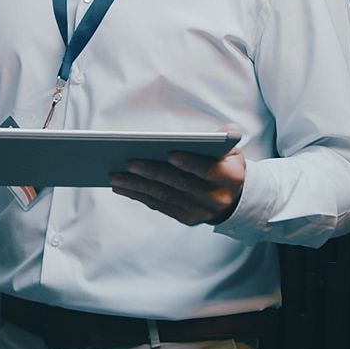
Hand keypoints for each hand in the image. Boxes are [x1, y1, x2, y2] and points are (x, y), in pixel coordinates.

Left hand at [110, 143, 245, 225]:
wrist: (234, 199)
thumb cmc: (226, 165)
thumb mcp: (233, 150)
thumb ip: (227, 138)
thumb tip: (225, 130)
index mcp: (229, 178)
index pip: (207, 171)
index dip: (190, 163)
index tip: (170, 153)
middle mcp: (215, 198)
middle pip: (180, 185)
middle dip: (152, 173)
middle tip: (128, 162)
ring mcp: (200, 211)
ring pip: (165, 197)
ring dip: (137, 186)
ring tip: (115, 176)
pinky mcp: (186, 218)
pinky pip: (159, 206)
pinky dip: (139, 196)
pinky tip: (122, 187)